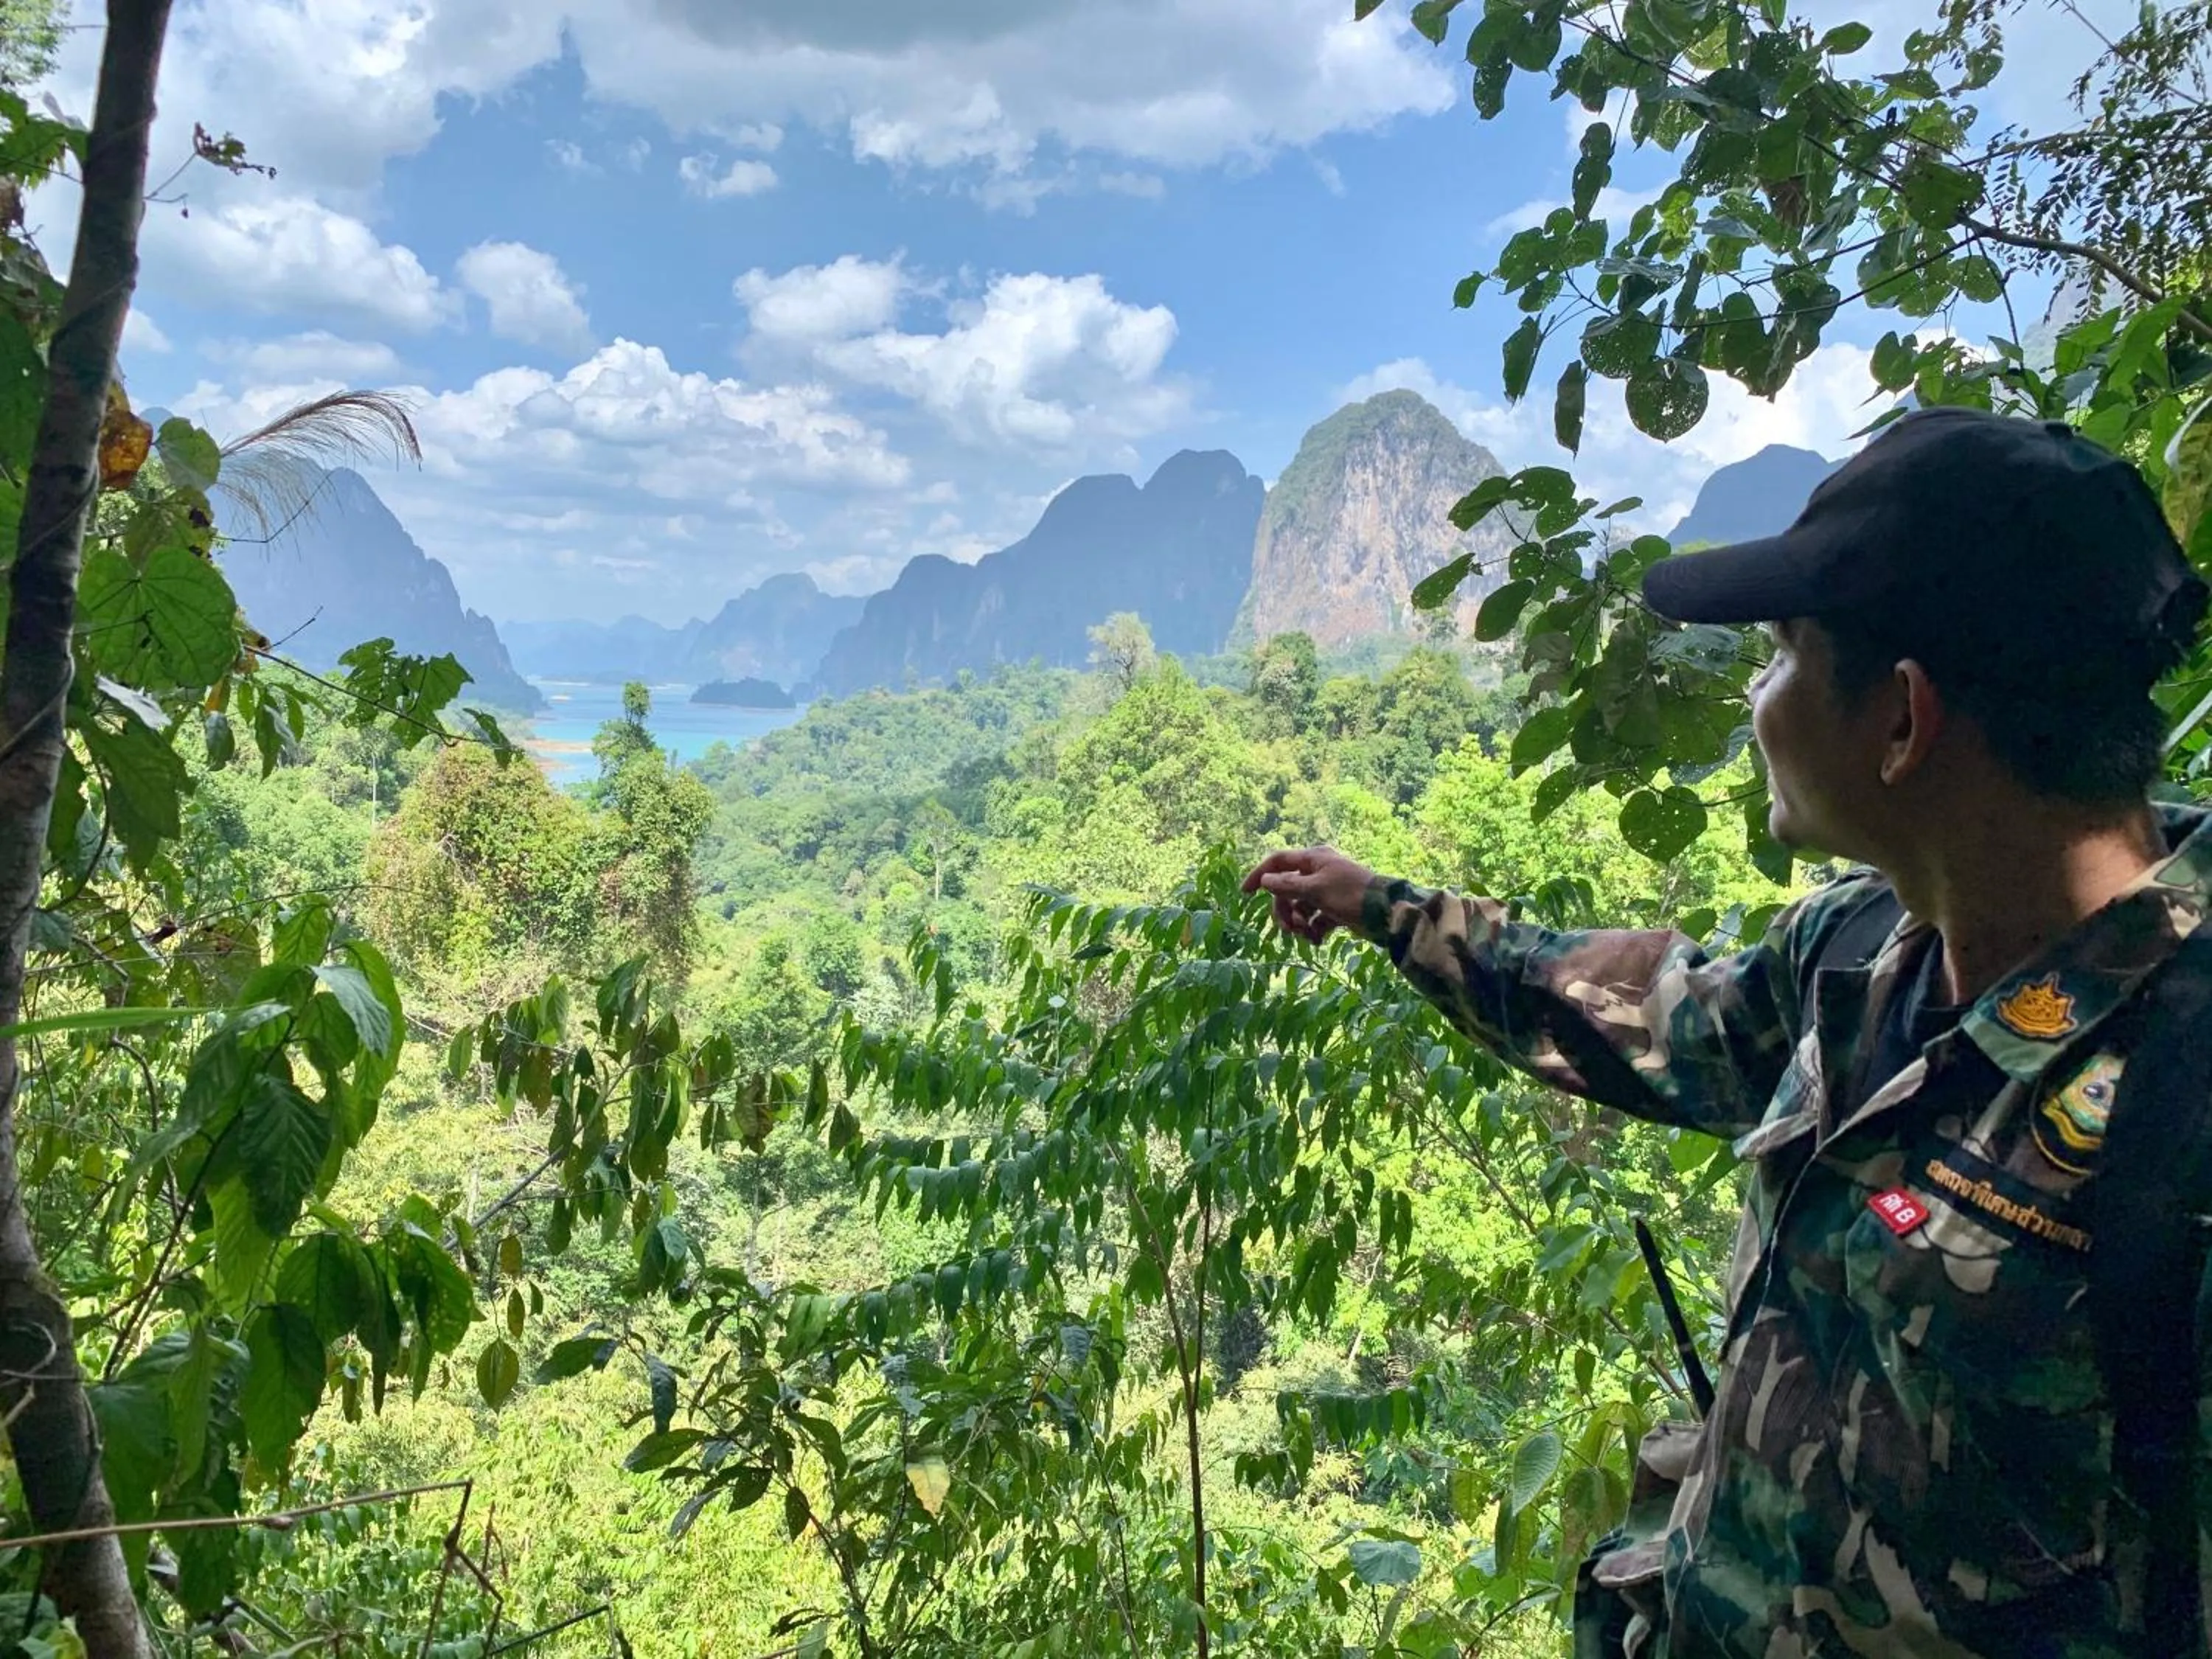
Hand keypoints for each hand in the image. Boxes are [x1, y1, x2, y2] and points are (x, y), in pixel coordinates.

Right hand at [1242, 845, 1376, 943]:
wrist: (1385, 913)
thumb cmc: (1350, 894)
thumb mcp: (1315, 889)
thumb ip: (1287, 885)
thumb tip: (1265, 880)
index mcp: (1313, 859)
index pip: (1278, 861)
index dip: (1259, 874)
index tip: (1244, 893)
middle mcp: (1318, 872)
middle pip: (1286, 890)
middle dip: (1284, 911)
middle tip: (1289, 929)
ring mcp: (1326, 891)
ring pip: (1299, 906)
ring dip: (1298, 923)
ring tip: (1307, 935)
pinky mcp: (1335, 908)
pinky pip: (1314, 918)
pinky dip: (1313, 930)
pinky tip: (1318, 940)